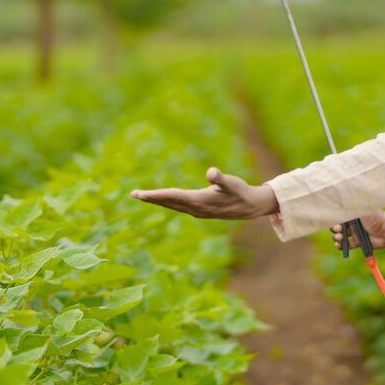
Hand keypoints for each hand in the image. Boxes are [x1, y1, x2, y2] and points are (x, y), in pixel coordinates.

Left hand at [130, 167, 278, 219]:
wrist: (251, 207)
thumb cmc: (241, 192)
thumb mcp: (232, 183)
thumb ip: (220, 178)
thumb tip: (211, 173)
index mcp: (199, 201)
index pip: (172, 197)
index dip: (156, 195)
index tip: (140, 194)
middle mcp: (195, 209)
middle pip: (169, 202)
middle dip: (151, 199)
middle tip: (133, 194)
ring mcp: (197, 211)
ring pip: (173, 205)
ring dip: (158, 201)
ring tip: (143, 197)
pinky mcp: (200, 210)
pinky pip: (179, 206)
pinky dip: (168, 202)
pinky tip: (164, 200)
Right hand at [331, 209, 384, 250]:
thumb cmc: (376, 217)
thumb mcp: (363, 208)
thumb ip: (351, 205)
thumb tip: (341, 198)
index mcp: (353, 214)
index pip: (339, 215)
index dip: (334, 218)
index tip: (332, 220)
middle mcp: (353, 223)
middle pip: (337, 226)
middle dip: (334, 228)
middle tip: (338, 229)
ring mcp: (355, 233)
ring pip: (340, 236)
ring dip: (336, 237)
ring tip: (340, 237)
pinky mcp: (358, 242)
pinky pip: (347, 245)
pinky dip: (341, 246)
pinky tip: (339, 245)